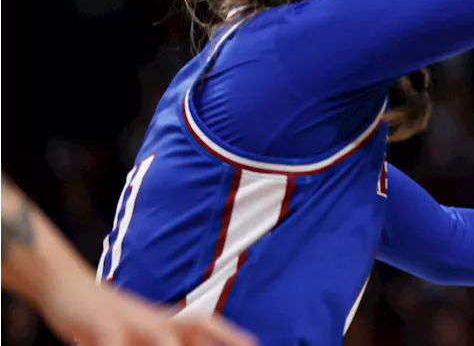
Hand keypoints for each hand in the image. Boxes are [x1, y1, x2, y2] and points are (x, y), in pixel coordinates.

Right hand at [41, 276, 257, 345]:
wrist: (65, 286)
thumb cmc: (105, 319)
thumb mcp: (137, 330)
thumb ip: (163, 339)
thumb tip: (182, 343)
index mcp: (163, 321)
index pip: (204, 324)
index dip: (229, 335)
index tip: (255, 343)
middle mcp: (153, 319)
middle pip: (192, 328)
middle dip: (214, 341)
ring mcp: (128, 321)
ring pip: (161, 337)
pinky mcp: (99, 325)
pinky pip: (112, 344)